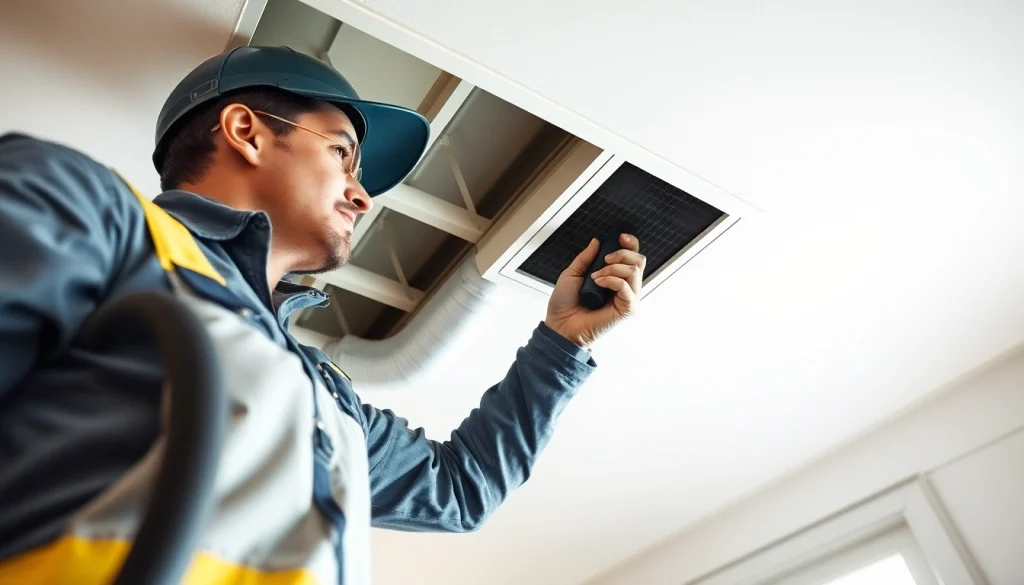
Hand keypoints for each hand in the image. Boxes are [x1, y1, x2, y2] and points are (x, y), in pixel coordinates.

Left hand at [544, 234, 645, 348]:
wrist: (560, 324)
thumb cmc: (565, 304)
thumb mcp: (572, 273)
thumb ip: (586, 257)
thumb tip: (597, 241)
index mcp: (615, 278)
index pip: (633, 257)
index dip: (630, 244)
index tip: (619, 237)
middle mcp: (625, 287)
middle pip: (639, 261)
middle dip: (622, 254)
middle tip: (604, 260)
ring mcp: (627, 298)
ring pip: (635, 272)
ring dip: (613, 268)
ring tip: (596, 277)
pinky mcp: (627, 309)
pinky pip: (627, 287)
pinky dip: (612, 280)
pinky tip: (599, 283)